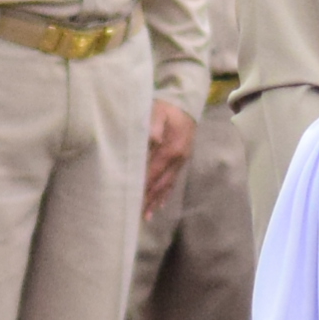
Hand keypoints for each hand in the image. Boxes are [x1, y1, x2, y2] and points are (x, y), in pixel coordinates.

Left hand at [143, 94, 198, 219]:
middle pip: (161, 183)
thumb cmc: (167, 107)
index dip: (143, 186)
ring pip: (167, 185)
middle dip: (149, 199)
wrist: (186, 103)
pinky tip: (160, 204)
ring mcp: (181, 161)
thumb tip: (151, 139)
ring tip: (147, 216)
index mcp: (171, 149)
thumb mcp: (157, 111)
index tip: (132, 198)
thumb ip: (153, 125)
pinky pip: (173, 180)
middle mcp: (178, 159)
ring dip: (157, 200)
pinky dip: (166, 193)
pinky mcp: (182, 160)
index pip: (153, 172)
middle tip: (137, 214)